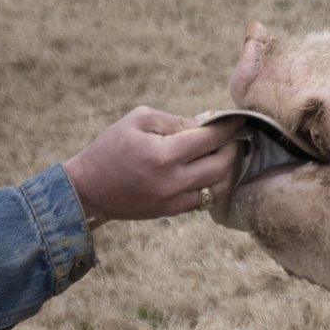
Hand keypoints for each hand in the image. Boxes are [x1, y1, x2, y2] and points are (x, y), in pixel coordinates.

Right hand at [61, 108, 242, 226]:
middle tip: (235, 137)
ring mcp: (176, 200)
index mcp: (163, 155)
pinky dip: (216, 184)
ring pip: (221, 186)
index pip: (210, 139)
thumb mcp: (137, 121)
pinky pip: (208, 199)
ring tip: (227, 154)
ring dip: (230, 169)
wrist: (89, 189)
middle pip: (222, 165)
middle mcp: (174, 181)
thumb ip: (175, 120)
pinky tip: (213, 171)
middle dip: (233, 148)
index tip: (241, 118)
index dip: (229, 127)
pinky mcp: (175, 211)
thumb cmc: (111, 148)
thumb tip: (208, 120)